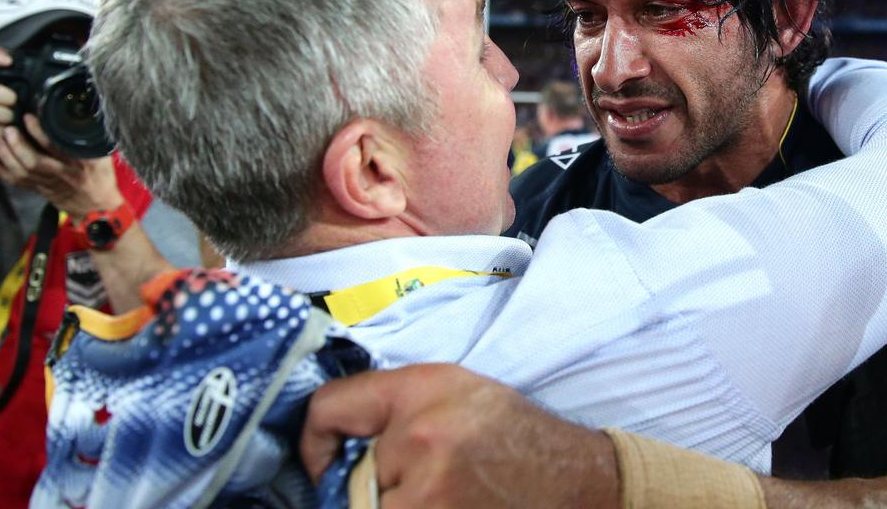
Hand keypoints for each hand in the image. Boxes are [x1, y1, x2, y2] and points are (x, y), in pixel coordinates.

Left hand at [0, 114, 122, 221]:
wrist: (98, 208)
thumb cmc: (101, 178)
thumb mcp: (103, 156)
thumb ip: (90, 139)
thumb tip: (80, 116)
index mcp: (79, 163)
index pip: (56, 147)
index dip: (39, 132)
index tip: (28, 117)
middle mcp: (62, 174)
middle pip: (34, 161)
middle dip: (17, 145)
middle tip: (6, 129)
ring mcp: (49, 184)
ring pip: (23, 172)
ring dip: (5, 156)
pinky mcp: (40, 191)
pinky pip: (18, 182)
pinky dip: (2, 173)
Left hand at [300, 364, 619, 508]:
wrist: (571, 477)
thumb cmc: (508, 433)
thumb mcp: (449, 389)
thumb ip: (387, 406)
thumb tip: (323, 448)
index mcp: (422, 390)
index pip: (327, 409)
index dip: (314, 442)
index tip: (325, 463)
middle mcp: (422, 436)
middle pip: (346, 478)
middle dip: (367, 485)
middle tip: (415, 480)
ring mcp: (430, 492)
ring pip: (368, 508)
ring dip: (392, 504)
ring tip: (440, 494)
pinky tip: (447, 502)